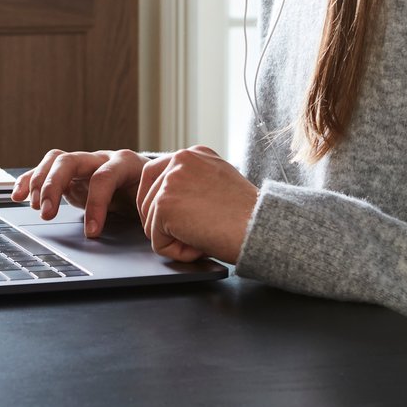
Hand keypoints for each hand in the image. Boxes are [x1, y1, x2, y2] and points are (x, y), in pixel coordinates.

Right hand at [12, 149, 147, 237]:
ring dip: (39, 182)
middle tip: (46, 214)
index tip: (91, 233)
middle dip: (54, 186)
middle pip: (71, 161)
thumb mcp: (151, 203)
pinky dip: (30, 181)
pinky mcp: (72, 173)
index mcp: (125, 163)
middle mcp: (101, 158)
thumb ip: (146, 212)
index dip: (96, 204)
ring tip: (31, 205)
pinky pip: (46, 170)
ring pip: (55, 161)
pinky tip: (17, 194)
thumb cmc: (151, 194)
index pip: (103, 178)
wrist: (150, 182)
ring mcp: (85, 163)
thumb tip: (146, 231)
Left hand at [137, 146, 257, 263]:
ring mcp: (170, 180)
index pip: (155, 176)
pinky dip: (178, 252)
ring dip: (173, 239)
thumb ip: (193, 183)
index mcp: (193, 154)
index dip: (162, 205)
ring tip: (203, 236)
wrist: (260, 227)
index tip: (181, 220)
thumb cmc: (247, 215)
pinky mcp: (164, 205)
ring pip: (150, 222)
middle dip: (164, 224)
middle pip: (146, 199)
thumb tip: (173, 201)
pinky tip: (201, 245)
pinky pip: (157, 242)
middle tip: (194, 233)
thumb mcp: (218, 184)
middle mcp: (180, 159)